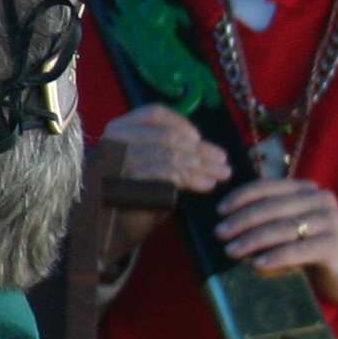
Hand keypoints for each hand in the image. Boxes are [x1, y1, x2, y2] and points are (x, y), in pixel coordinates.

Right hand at [101, 104, 230, 195]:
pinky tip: (205, 185)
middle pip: (166, 136)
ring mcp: (118, 162)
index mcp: (120, 128)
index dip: (181, 123)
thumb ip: (170, 148)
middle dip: (200, 150)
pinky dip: (190, 178)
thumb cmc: (139, 190)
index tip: (199, 138)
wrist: (119, 224)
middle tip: (223, 162)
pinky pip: (164, 174)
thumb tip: (207, 147)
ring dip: (200, 165)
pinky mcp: (126, 183)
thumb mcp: (153, 161)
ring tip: (220, 175)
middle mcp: (114, 141)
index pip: (154, 114)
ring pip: (169, 155)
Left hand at [216, 175, 337, 311]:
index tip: (219, 211)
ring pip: (283, 228)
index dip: (241, 197)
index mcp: (305, 190)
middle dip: (242, 220)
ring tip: (231, 251)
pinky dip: (276, 257)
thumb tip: (224, 225)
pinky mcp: (335, 244)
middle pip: (272, 207)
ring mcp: (330, 221)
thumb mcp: (289, 229)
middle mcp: (320, 200)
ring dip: (253, 240)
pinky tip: (258, 265)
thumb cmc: (311, 248)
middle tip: (220, 234)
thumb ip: (266, 221)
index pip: (268, 186)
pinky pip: (299, 249)